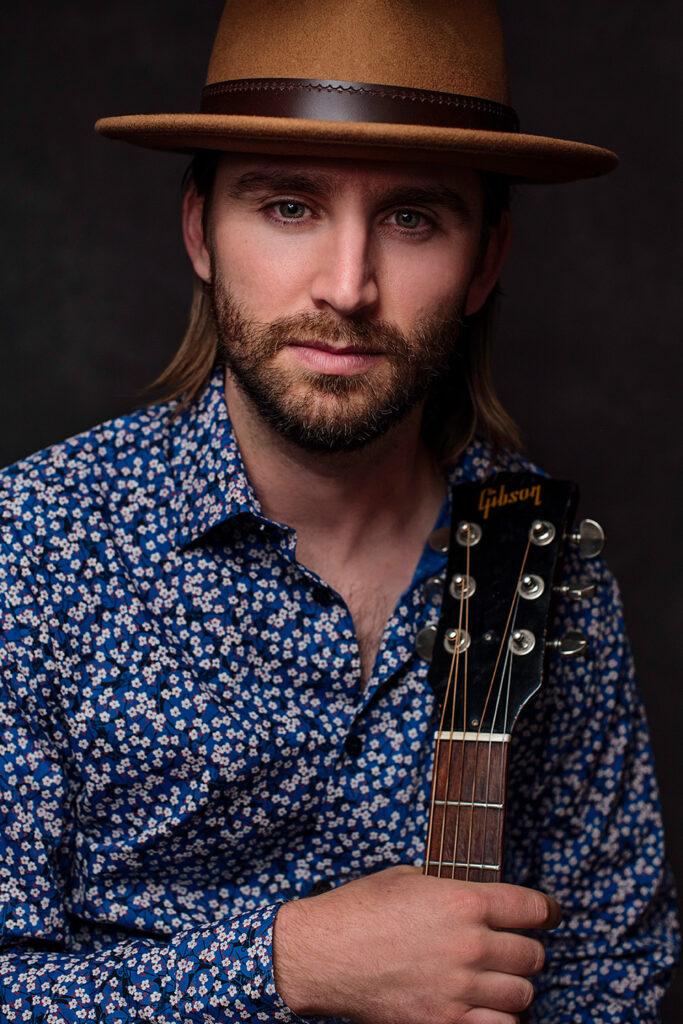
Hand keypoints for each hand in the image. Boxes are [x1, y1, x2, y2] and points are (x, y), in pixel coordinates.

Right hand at [273, 864, 560, 1023]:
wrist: (323, 953)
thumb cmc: (361, 908)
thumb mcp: (409, 878)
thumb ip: (450, 888)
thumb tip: (477, 900)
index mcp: (463, 900)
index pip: (531, 908)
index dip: (546, 910)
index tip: (548, 914)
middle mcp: (470, 944)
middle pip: (532, 955)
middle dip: (527, 951)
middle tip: (515, 950)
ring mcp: (460, 988)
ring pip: (522, 994)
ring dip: (514, 987)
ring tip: (498, 981)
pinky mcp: (445, 1023)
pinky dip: (499, 1020)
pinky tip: (485, 1009)